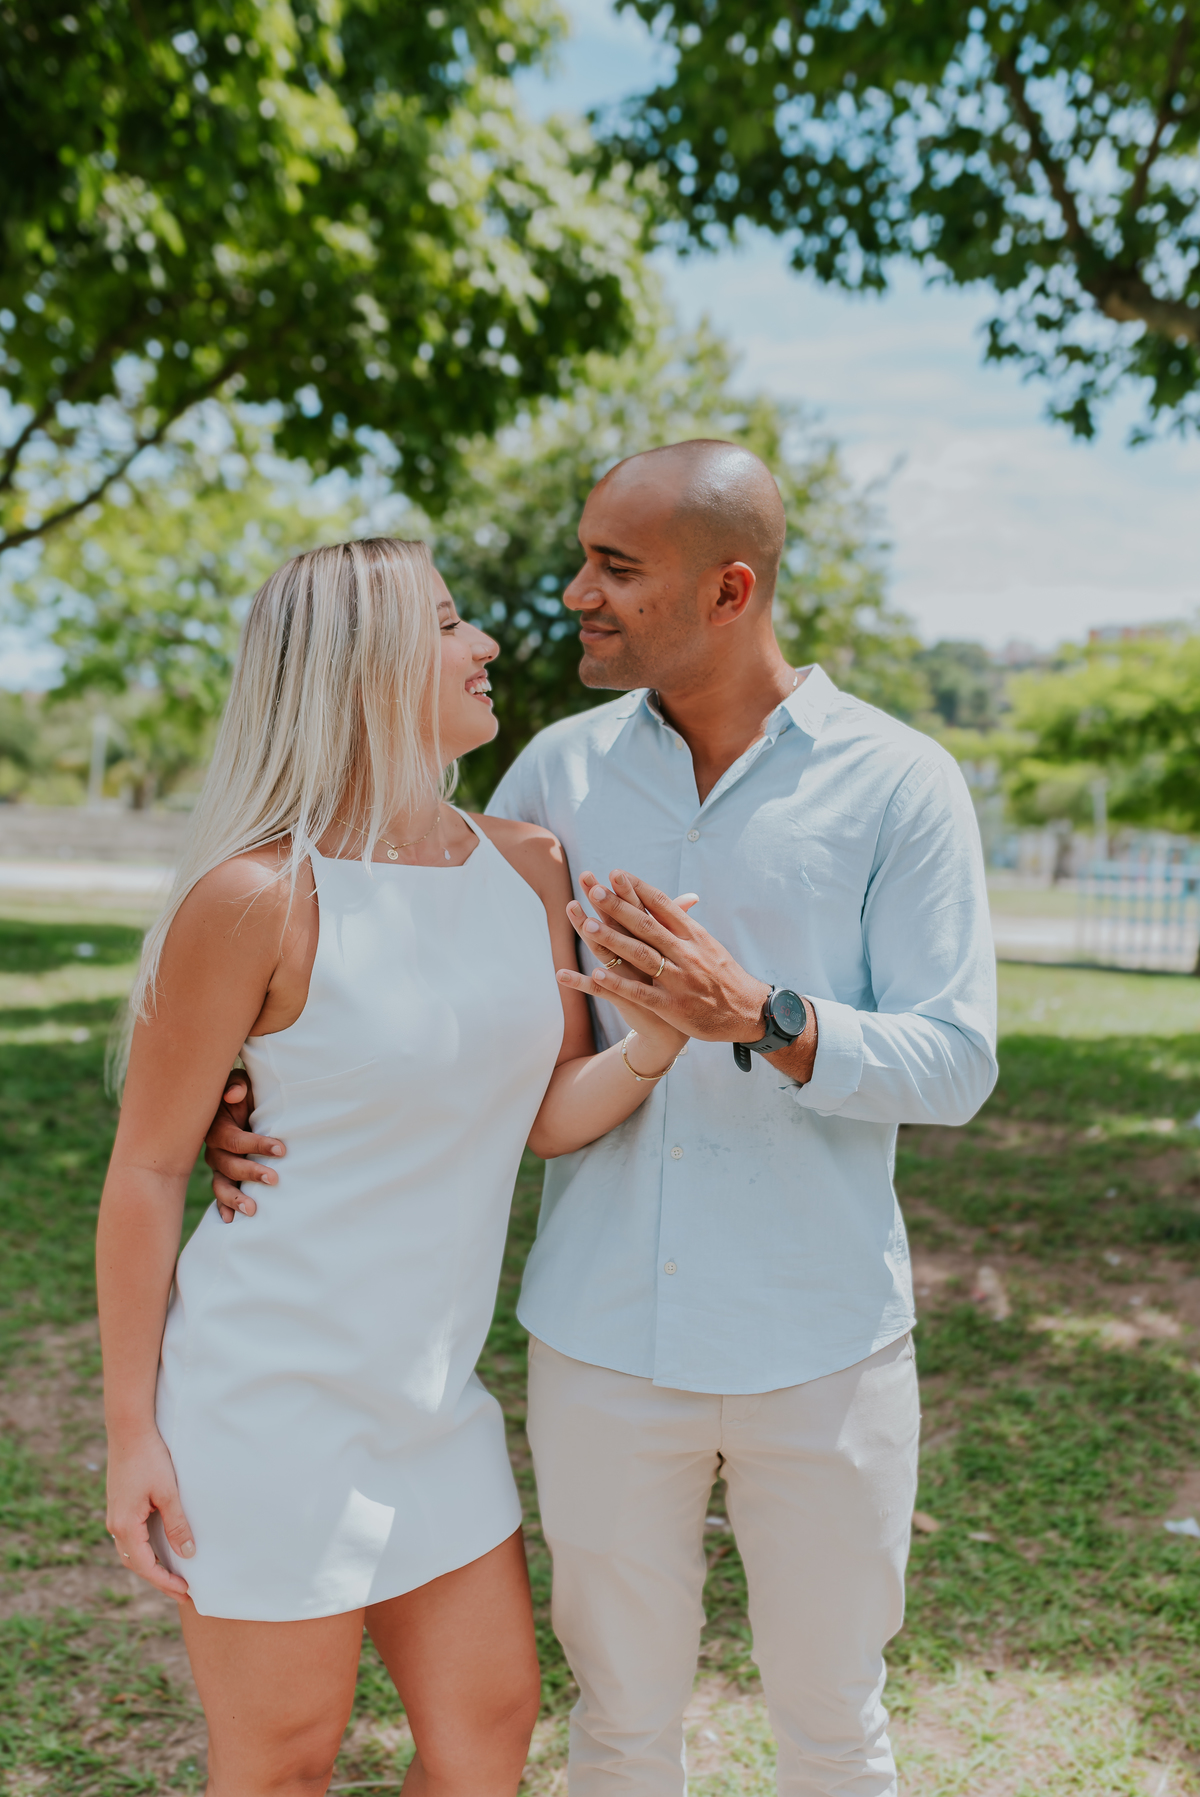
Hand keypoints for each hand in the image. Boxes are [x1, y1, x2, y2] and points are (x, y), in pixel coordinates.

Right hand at [106, 1426, 193, 1598]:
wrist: (129, 1430)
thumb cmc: (149, 1458)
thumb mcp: (168, 1493)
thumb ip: (177, 1525)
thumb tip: (187, 1554)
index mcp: (125, 1525)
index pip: (145, 1567)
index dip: (165, 1582)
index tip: (186, 1592)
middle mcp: (115, 1525)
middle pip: (136, 1564)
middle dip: (159, 1579)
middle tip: (183, 1591)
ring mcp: (115, 1516)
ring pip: (132, 1551)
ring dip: (152, 1565)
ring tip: (175, 1575)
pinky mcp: (120, 1506)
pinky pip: (131, 1537)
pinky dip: (146, 1549)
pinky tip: (162, 1549)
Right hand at [204, 1072, 283, 1223]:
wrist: (243, 1102)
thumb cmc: (244, 1093)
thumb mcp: (241, 1082)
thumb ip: (237, 1085)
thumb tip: (235, 1094)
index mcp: (216, 1127)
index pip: (234, 1140)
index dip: (256, 1144)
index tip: (281, 1149)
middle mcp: (214, 1149)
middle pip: (228, 1165)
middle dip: (251, 1172)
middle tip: (274, 1179)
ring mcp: (218, 1165)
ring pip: (221, 1184)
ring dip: (236, 1198)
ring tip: (253, 1210)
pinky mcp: (224, 1176)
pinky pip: (220, 1194)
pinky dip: (224, 1207)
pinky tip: (230, 1220)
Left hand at [560, 869, 770, 1040]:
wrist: (748, 1013)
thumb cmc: (725, 976)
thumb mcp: (710, 945)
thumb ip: (688, 924)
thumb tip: (679, 898)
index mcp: (694, 935)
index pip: (662, 905)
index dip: (638, 888)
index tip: (616, 873)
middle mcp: (686, 953)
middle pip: (646, 925)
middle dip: (619, 906)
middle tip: (594, 889)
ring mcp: (679, 979)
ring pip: (640, 955)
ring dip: (613, 939)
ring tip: (587, 925)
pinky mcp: (672, 1006)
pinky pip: (640, 992)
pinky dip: (618, 983)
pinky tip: (596, 974)